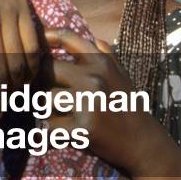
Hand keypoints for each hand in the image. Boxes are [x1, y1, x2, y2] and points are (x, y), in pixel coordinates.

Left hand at [44, 30, 180, 178]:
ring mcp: (88, 103)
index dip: (47, 36)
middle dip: (40, 83)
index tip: (36, 40)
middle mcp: (94, 78)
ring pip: (44, 100)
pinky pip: (50, 127)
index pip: (68, 38)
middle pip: (46, 70)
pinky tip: (60, 134)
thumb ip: (107, 55)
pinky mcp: (84, 128)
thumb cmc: (128, 106)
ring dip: (45, 110)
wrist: (144, 143)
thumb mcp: (121, 75)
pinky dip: (50, 133)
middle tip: (43, 95)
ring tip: (56, 117)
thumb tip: (94, 38)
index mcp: (101, 63)